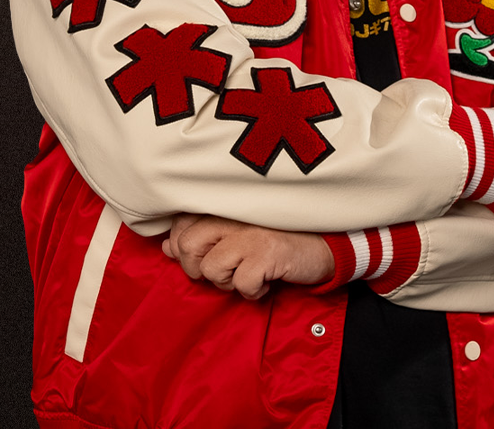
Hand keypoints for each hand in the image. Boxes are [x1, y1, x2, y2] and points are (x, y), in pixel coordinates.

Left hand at [162, 215, 335, 299]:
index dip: (184, 248)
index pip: (181, 223)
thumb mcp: (237, 233)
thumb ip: (201, 235)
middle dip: (201, 269)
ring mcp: (250, 231)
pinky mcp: (267, 252)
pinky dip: (254, 290)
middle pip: (188, 247)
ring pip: (210, 269)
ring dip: (229, 282)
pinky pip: (240, 284)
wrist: (325, 243)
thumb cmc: (276, 237)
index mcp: (224, 203)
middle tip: (228, 269)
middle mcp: (234, 211)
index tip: (209, 255)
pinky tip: (268, 279)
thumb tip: (167, 246)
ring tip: (251, 272)